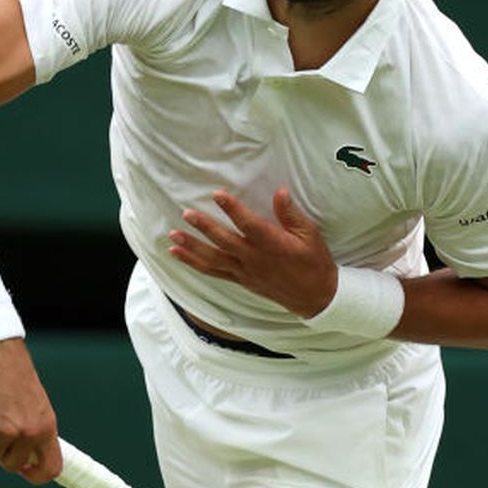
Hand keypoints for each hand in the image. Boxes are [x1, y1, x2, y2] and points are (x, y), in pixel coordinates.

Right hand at [0, 340, 61, 482]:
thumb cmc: (14, 376)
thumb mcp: (36, 406)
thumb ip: (34, 431)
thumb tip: (27, 457)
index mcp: (46, 427)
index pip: (50, 467)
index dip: (37, 475)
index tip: (25, 471)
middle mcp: (28, 433)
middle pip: (12, 464)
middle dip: (1, 452)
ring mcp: (6, 432)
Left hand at [168, 187, 336, 316]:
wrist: (314, 296)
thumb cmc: (314, 261)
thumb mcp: (309, 234)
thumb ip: (290, 213)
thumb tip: (279, 191)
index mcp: (272, 244)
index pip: (248, 224)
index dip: (232, 209)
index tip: (218, 194)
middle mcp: (255, 259)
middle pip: (224, 241)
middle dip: (204, 227)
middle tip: (187, 213)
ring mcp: (245, 271)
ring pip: (213, 259)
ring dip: (192, 247)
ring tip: (173, 235)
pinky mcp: (240, 280)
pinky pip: (213, 272)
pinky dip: (193, 263)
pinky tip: (177, 254)